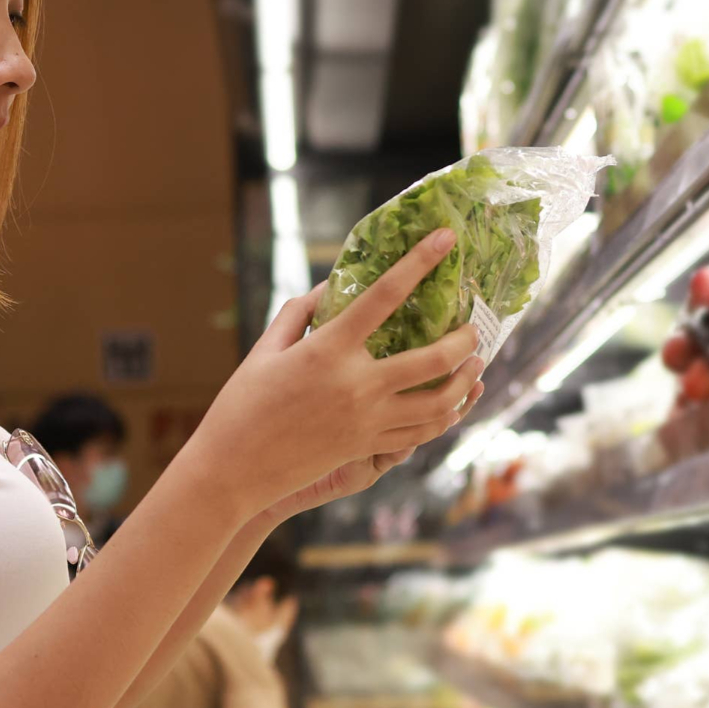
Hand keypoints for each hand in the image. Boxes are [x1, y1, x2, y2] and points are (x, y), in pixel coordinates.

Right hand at [178, 231, 486, 519]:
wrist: (232, 470)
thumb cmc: (241, 404)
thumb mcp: (264, 350)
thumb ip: (298, 313)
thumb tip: (331, 289)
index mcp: (327, 350)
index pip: (384, 295)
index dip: (419, 262)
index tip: (445, 237)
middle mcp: (356, 384)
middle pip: (433, 357)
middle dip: (464, 339)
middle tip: (474, 328)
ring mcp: (367, 421)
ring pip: (439, 402)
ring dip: (466, 381)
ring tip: (476, 365)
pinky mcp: (368, 449)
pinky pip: (421, 434)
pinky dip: (445, 416)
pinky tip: (453, 405)